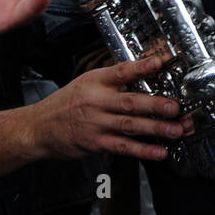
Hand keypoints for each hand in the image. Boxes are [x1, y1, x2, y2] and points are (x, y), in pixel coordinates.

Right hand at [28, 57, 187, 160]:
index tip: (159, 63)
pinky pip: (123, 147)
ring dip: (155, 129)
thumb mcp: (87, 82)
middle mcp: (96, 102)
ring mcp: (96, 124)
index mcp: (95, 82)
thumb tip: (147, 70)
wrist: (38, 128)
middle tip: (175, 107)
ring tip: (176, 130)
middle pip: (129, 102)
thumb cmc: (67, 103)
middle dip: (155, 104)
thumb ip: (114, 78)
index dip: (140, 67)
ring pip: (129, 126)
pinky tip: (159, 152)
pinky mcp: (96, 143)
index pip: (120, 71)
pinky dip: (142, 151)